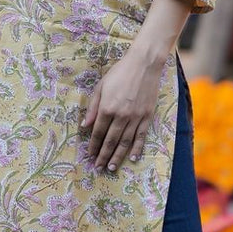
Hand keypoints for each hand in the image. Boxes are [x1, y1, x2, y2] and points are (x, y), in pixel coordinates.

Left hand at [83, 47, 165, 171]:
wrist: (144, 64)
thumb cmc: (120, 72)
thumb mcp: (101, 86)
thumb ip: (93, 107)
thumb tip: (85, 125)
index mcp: (107, 108)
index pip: (98, 132)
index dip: (93, 145)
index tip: (90, 155)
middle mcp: (121, 115)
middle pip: (111, 141)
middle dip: (103, 155)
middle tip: (98, 167)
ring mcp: (136, 117)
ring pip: (125, 142)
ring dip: (118, 156)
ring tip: (112, 167)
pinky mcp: (147, 116)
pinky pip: (141, 136)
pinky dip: (137, 148)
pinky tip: (132, 158)